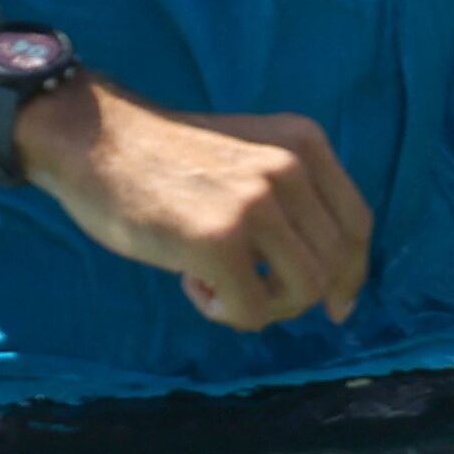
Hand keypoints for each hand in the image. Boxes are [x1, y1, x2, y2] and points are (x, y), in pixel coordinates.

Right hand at [17, 78, 375, 332]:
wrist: (97, 140)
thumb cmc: (169, 161)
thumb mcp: (251, 157)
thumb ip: (291, 200)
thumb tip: (331, 282)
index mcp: (305, 144)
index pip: (356, 223)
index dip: (352, 273)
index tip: (339, 306)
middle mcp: (292, 167)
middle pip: (332, 263)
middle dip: (294, 295)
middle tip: (245, 290)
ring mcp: (258, 201)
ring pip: (303, 291)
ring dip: (262, 306)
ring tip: (216, 283)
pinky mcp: (219, 238)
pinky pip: (253, 309)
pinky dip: (226, 312)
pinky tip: (192, 282)